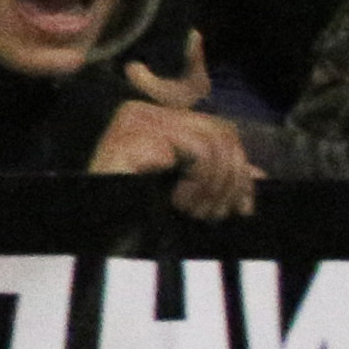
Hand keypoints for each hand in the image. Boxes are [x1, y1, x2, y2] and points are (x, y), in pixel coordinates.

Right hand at [89, 64, 254, 218]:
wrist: (90, 237)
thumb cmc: (130, 218)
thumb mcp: (184, 194)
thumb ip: (216, 179)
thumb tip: (258, 176)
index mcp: (157, 121)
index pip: (219, 129)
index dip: (239, 168)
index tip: (242, 207)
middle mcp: (146, 111)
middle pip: (222, 131)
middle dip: (231, 179)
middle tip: (215, 214)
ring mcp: (138, 119)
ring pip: (214, 142)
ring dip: (214, 187)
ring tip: (194, 212)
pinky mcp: (136, 133)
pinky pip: (198, 150)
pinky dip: (199, 182)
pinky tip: (178, 202)